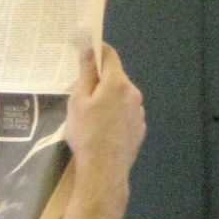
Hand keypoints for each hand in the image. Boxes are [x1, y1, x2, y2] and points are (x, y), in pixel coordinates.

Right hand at [63, 43, 144, 188]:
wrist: (104, 169)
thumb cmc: (86, 133)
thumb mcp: (78, 101)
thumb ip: (86, 74)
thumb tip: (90, 51)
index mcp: (117, 83)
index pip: (110, 56)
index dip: (98, 49)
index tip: (88, 48)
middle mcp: (133, 93)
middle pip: (116, 77)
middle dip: (101, 79)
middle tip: (82, 90)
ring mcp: (139, 112)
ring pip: (122, 96)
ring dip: (109, 98)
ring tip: (92, 115)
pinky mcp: (140, 128)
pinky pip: (126, 113)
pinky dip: (116, 114)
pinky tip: (103, 128)